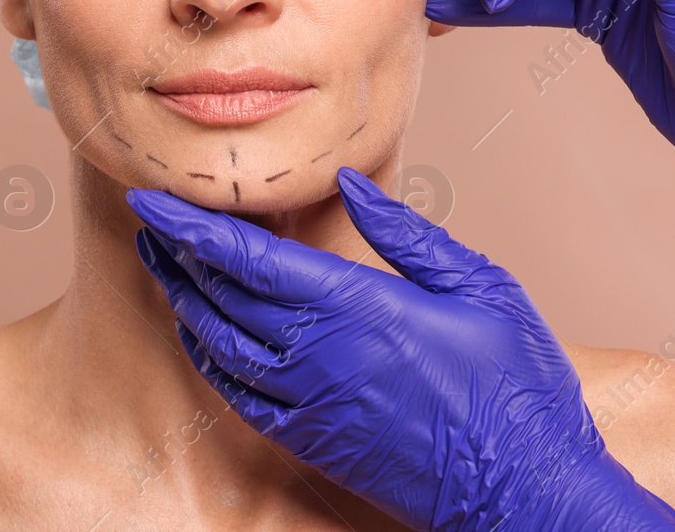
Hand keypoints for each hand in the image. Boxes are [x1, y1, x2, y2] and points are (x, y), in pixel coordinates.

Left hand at [127, 166, 674, 531]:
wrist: (524, 491)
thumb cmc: (515, 385)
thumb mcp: (478, 286)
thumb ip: (406, 233)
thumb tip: (350, 183)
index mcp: (358, 308)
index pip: (247, 257)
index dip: (191, 225)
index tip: (151, 198)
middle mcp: (319, 355)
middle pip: (220, 294)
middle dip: (177, 251)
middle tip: (150, 218)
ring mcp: (309, 403)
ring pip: (218, 344)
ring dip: (184, 299)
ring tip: (164, 263)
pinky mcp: (311, 442)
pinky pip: (237, 395)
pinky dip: (208, 358)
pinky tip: (201, 334)